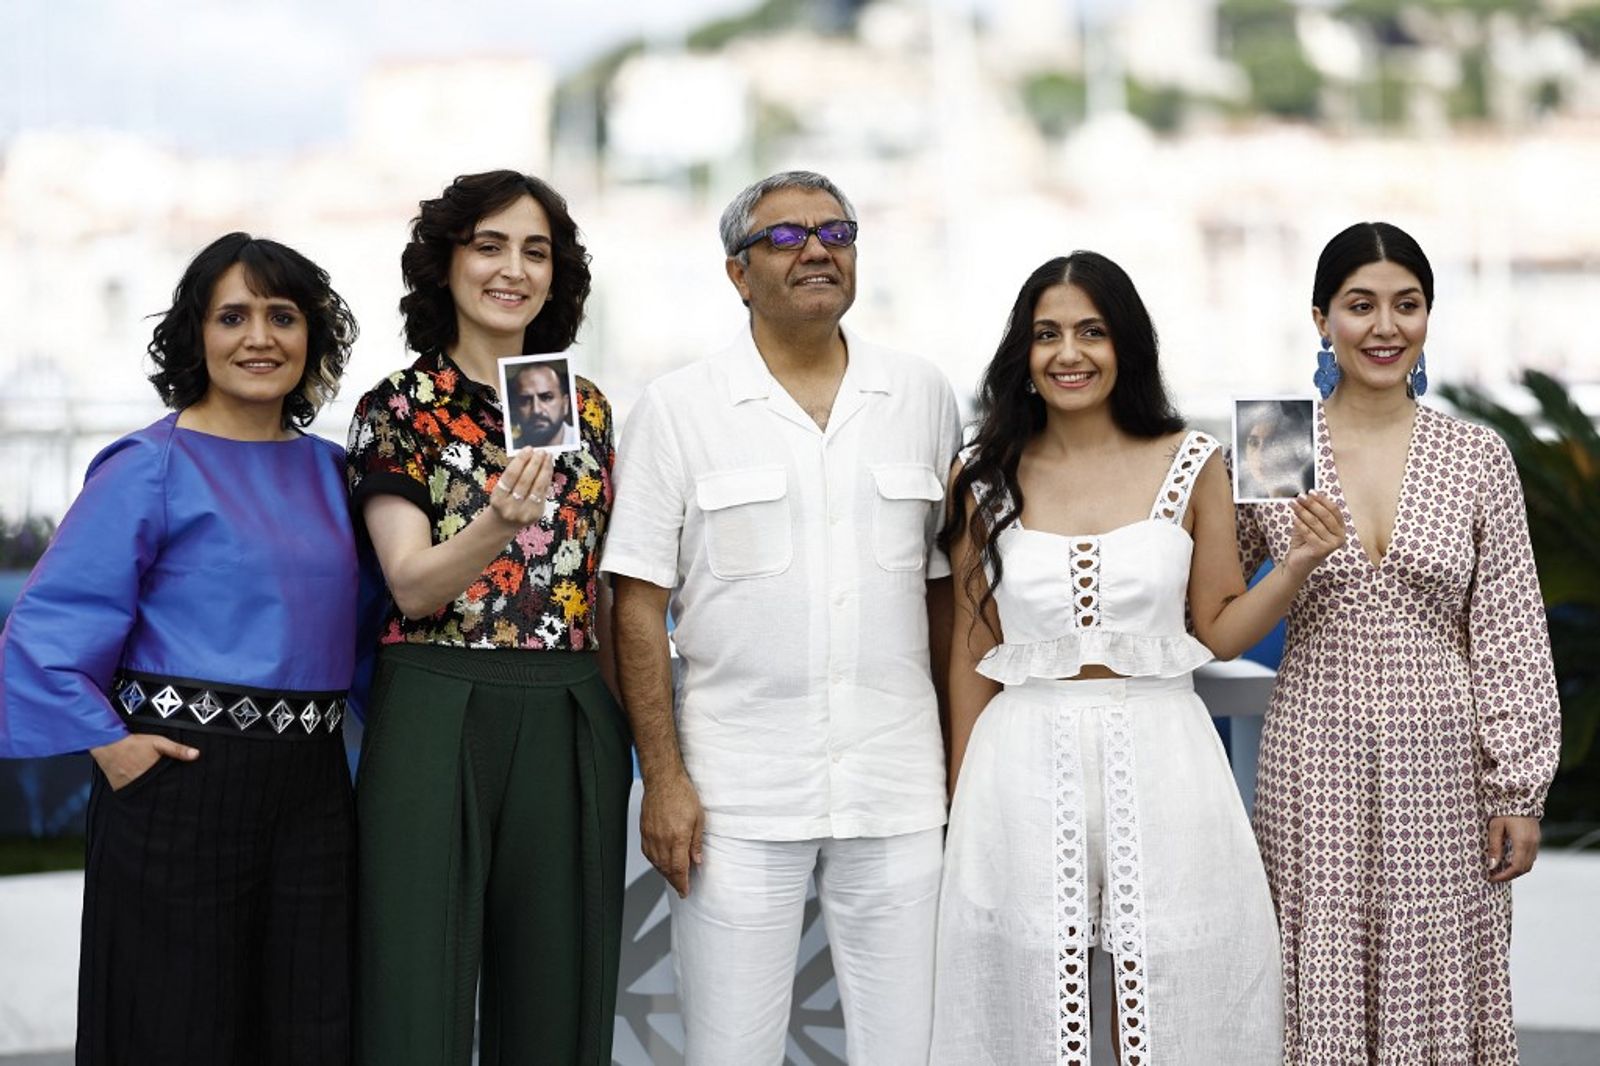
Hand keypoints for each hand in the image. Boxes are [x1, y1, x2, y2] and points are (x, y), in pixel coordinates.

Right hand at [90, 733, 198, 790]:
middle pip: (156, 793)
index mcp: (152, 773)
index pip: (167, 788)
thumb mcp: (158, 742)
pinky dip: (137, 793)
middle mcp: (140, 783)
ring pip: (143, 795)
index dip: (174, 790)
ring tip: (156, 794)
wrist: (107, 744)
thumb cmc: (134, 742)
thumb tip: (196, 755)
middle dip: (163, 794)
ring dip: (150, 795)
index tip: (183, 794)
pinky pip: (131, 795)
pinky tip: (142, 790)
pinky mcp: (120, 789)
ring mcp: (129, 787)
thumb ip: (177, 749)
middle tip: (170, 796)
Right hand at [486, 448, 554, 528]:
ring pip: (537, 487)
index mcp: (497, 498)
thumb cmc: (503, 499)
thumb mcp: (501, 488)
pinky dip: (547, 478)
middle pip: (525, 481)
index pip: (510, 476)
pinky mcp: (536, 514)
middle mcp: (510, 507)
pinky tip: (548, 468)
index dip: (521, 461)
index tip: (528, 449)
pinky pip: (543, 492)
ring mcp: (524, 513)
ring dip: (544, 469)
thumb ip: (513, 473)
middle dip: (535, 463)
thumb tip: (530, 454)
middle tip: (540, 451)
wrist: (504, 523)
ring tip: (547, 457)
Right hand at [641, 772, 703, 897]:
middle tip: (681, 887)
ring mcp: (650, 836)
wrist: (663, 779)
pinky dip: (654, 862)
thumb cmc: (682, 794)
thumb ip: (696, 842)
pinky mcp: (644, 831)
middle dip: (674, 881)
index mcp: (677, 838)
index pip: (679, 869)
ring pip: (656, 863)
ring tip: (672, 877)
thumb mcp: (699, 818)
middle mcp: (661, 840)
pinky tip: (660, 862)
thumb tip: (697, 860)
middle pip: (666, 869)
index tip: (685, 891)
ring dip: (664, 873)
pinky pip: (647, 853)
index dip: (682, 883)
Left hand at [1283, 491, 1345, 577]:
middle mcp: (1340, 537)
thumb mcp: (1309, 524)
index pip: (1334, 510)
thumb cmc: (1305, 542)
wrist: (1298, 562)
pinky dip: (1300, 524)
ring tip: (1293, 504)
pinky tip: (1293, 518)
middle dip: (1311, 504)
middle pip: (1326, 515)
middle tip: (1299, 496)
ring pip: (1316, 523)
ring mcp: (1333, 545)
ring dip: (1303, 511)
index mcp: (1340, 528)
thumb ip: (1312, 511)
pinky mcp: (1322, 551)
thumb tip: (1308, 495)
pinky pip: (1309, 533)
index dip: (1323, 499)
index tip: (1311, 491)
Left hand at [1486, 815, 1539, 881]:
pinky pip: (1531, 857)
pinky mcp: (1536, 839)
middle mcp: (1532, 845)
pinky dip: (1521, 863)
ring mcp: (1536, 842)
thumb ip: (1495, 847)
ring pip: (1529, 864)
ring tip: (1500, 870)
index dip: (1504, 876)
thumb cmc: (1505, 811)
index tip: (1492, 877)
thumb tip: (1492, 865)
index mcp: (1522, 843)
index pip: (1516, 868)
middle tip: (1495, 876)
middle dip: (1509, 875)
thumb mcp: (1495, 828)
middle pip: (1524, 869)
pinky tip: (1509, 861)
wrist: (1520, 797)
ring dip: (1516, 870)